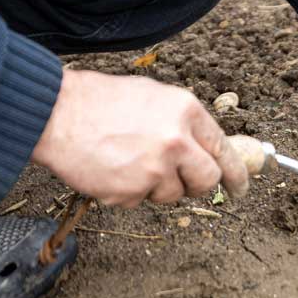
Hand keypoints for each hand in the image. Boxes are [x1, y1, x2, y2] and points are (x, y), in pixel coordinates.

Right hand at [30, 69, 249, 206]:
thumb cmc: (100, 101)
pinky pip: (140, 201)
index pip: (223, 148)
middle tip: (180, 181)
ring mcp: (154, 169)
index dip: (236, 172)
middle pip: (206, 179)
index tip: (241, 187)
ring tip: (128, 160)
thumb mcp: (152, 96)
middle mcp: (176, 141)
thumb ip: (182, 122)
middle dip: (196, 184)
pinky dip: (128, 191)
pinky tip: (111, 168)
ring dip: (155, 186)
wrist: (56, 114)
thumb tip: (206, 148)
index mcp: (185, 111)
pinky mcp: (130, 192)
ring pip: (172, 194)